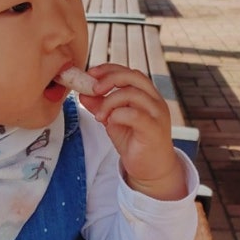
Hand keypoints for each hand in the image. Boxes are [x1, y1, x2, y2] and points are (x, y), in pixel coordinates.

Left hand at [79, 63, 187, 200]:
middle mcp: (155, 100)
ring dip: (109, 102)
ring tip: (99, 116)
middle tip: (93, 89)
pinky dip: (118, 115)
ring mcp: (157, 114)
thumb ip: (100, 106)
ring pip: (133, 94)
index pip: (129, 72)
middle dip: (109, 79)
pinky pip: (135, 114)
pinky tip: (110, 123)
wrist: (151, 170)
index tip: (91, 74)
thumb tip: (83, 93)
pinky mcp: (154, 129)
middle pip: (134, 76)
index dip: (109, 69)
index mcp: (147, 95)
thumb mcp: (113, 121)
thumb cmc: (135, 143)